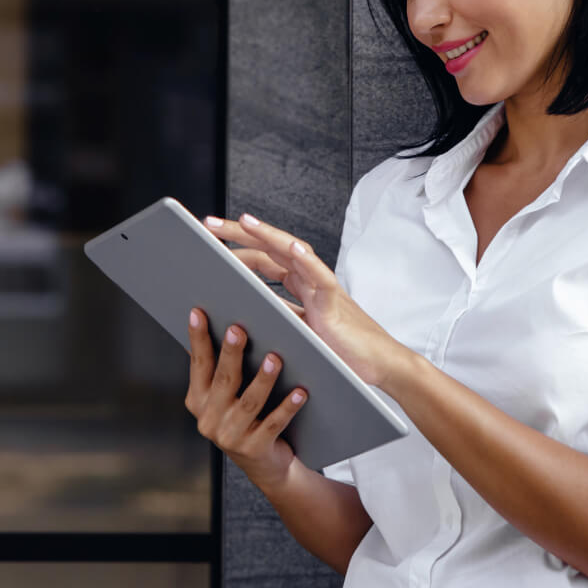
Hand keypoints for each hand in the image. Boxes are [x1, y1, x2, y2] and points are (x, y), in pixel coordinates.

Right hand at [184, 309, 306, 490]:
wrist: (265, 465)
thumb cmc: (248, 419)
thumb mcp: (226, 397)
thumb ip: (222, 368)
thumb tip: (229, 324)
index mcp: (198, 401)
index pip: (198, 364)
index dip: (198, 338)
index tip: (198, 313)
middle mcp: (209, 419)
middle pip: (223, 380)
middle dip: (231, 353)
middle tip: (239, 329)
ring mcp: (230, 436)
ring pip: (249, 401)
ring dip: (263, 378)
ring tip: (276, 358)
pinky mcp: (254, 449)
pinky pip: (274, 423)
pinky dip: (288, 406)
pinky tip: (300, 391)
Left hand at [203, 213, 408, 391]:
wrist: (378, 365)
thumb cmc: (340, 350)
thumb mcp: (298, 332)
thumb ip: (276, 316)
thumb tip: (239, 313)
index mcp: (301, 287)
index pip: (264, 259)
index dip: (237, 248)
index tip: (210, 241)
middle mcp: (310, 281)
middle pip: (271, 248)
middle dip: (241, 233)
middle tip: (210, 223)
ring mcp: (323, 288)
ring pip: (294, 252)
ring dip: (268, 235)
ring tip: (244, 222)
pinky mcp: (335, 303)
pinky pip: (321, 277)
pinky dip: (308, 261)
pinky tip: (292, 249)